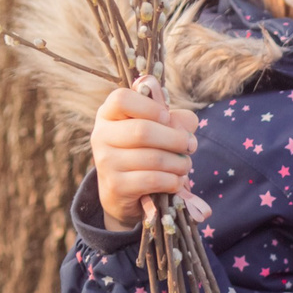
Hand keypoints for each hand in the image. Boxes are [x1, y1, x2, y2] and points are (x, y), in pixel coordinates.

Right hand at [91, 79, 200, 230]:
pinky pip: (153, 180)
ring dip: (179, 163)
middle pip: (142, 130)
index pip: (121, 99)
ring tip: (185, 165)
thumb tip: (188, 123)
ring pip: (153, 158)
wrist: (122, 193)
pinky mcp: (115, 187)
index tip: (167, 117)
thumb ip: (176, 120)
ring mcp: (105, 162)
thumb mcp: (158, 129)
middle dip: (176, 139)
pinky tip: (176, 181)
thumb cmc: (144, 152)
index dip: (150, 107)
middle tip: (191, 146)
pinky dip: (173, 181)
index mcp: (108, 114)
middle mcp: (101, 136)